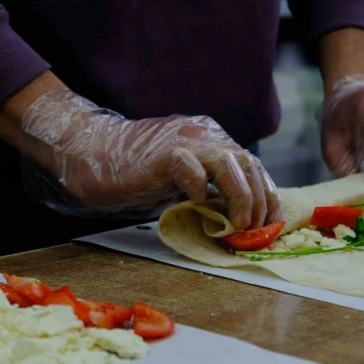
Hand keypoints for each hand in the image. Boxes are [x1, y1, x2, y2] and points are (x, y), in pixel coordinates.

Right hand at [18, 89, 282, 229]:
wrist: (93, 153)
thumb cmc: (136, 171)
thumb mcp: (182, 179)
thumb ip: (209, 188)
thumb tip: (236, 216)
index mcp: (211, 137)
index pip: (252, 163)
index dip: (266, 193)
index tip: (271, 222)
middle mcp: (203, 134)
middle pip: (248, 162)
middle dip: (259, 200)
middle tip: (255, 230)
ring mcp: (184, 141)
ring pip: (230, 162)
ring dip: (241, 197)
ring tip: (238, 225)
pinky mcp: (163, 154)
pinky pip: (192, 169)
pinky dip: (201, 190)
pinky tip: (197, 206)